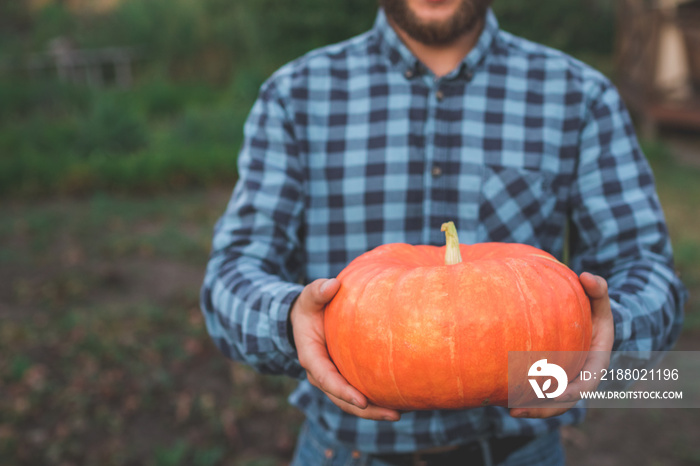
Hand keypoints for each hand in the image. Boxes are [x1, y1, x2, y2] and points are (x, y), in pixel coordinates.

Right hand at [290, 278, 401, 421]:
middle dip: (366, 410)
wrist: (306, 319)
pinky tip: (398, 402)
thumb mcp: (310, 297)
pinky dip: (375, 400)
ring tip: (399, 414)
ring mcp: (332, 378)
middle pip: (341, 399)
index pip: (326, 378)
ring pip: (350, 402)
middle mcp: (320, 373)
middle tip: (393, 414)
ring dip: (373, 411)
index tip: (362, 400)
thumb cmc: (311, 306)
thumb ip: (317, 291)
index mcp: (311, 356)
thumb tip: (332, 285)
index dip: (343, 391)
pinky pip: (358, 393)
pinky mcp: (344, 377)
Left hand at [509, 272, 614, 418]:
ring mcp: (565, 380)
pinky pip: (538, 392)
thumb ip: (598, 289)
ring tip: (508, 408)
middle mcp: (580, 377)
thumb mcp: (599, 299)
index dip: (569, 393)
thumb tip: (588, 277)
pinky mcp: (551, 378)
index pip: (584, 386)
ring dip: (531, 408)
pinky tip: (502, 397)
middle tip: (516, 410)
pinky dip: (524, 396)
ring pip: (549, 402)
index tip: (553, 395)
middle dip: (542, 409)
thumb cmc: (593, 310)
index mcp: (594, 364)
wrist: (587, 320)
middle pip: (563, 402)